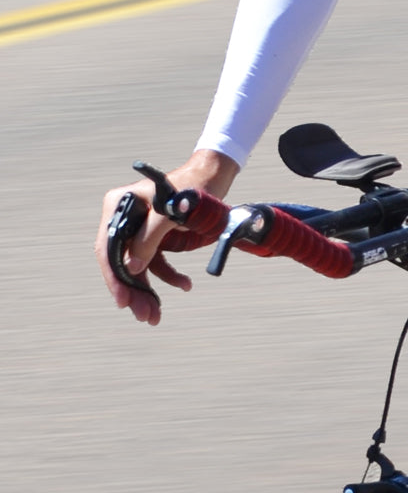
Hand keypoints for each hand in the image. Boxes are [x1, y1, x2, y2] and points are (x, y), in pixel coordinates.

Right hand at [94, 149, 238, 325]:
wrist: (214, 177)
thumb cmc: (191, 187)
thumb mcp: (169, 212)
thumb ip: (149, 238)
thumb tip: (132, 268)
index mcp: (119, 205)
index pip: (108, 248)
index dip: (114, 277)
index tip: (123, 301)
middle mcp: (124, 217)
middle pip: (121, 262)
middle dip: (133, 291)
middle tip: (144, 315)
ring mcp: (139, 228)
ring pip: (138, 267)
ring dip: (147, 291)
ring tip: (156, 314)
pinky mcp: (155, 236)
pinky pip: (156, 262)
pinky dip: (168, 276)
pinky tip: (184, 285)